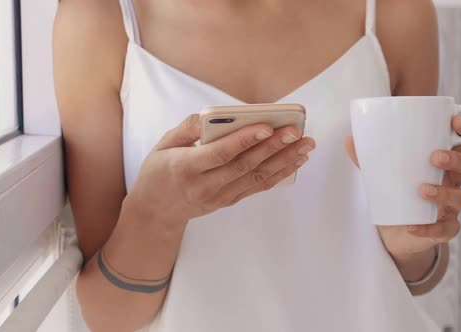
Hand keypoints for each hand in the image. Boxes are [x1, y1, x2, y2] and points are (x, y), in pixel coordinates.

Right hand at [127, 114, 315, 226]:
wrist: (155, 212)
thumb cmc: (158, 172)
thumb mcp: (162, 145)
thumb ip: (186, 129)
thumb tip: (209, 116)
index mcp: (185, 168)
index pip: (220, 154)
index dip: (244, 140)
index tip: (267, 127)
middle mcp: (204, 186)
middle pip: (244, 166)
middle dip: (273, 147)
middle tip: (296, 132)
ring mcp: (219, 197)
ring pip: (256, 178)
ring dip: (284, 161)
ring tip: (305, 146)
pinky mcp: (228, 201)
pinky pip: (257, 188)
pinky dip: (278, 174)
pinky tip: (295, 161)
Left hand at [344, 115, 460, 259]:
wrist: (394, 231)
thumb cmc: (395, 192)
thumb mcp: (381, 173)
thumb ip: (367, 157)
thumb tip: (348, 140)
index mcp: (441, 162)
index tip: (454, 122)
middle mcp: (452, 181)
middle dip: (456, 160)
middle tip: (434, 158)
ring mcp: (451, 206)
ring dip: (443, 193)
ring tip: (421, 190)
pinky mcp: (445, 228)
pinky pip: (446, 229)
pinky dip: (429, 229)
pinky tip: (412, 226)